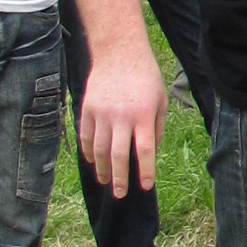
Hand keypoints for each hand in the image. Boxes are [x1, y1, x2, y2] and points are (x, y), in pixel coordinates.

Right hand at [78, 44, 167, 199]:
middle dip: (120, 179)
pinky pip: (86, 136)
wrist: (119, 52)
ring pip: (99, 149)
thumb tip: (150, 152)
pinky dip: (88, 151)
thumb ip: (156, 127)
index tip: (145, 186)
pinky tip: (93, 161)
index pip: (144, 150)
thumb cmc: (145, 77)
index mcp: (143, 115)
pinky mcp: (88, 108)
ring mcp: (102, 113)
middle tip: (120, 194)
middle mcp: (122, 116)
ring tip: (105, 181)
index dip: (145, 171)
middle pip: (118, 155)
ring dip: (102, 169)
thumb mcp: (160, 100)